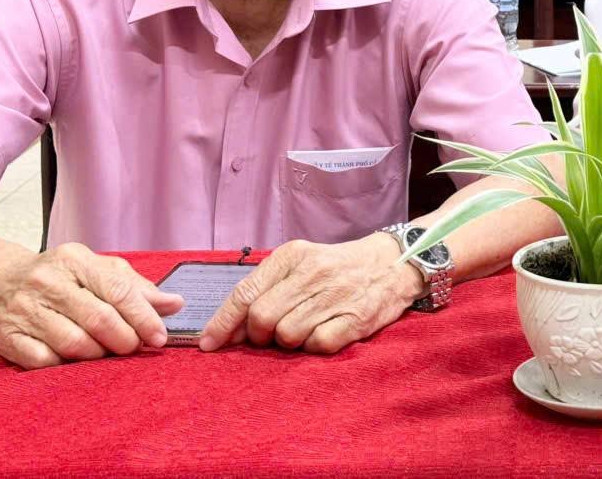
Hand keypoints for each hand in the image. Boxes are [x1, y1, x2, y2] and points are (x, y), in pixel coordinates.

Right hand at [0, 242, 184, 369]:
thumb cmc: (58, 276)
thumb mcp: (96, 270)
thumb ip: (135, 287)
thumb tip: (175, 304)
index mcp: (74, 260)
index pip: (117, 290)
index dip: (143, 317)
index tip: (160, 337)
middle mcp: (47, 282)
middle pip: (98, 319)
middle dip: (125, 339)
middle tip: (135, 347)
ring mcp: (24, 310)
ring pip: (73, 343)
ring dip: (98, 354)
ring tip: (106, 352)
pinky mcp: (6, 337)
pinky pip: (45, 361)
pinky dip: (66, 365)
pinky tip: (75, 360)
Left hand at [199, 234, 424, 353]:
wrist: (392, 263)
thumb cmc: (336, 267)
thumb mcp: (300, 264)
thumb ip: (265, 290)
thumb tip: (228, 330)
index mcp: (293, 255)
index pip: (246, 292)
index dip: (222, 323)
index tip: (209, 344)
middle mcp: (313, 272)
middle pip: (262, 318)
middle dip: (258, 336)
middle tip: (269, 336)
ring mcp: (336, 295)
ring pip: (287, 335)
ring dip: (288, 342)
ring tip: (302, 329)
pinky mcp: (356, 318)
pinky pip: (318, 345)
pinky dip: (314, 346)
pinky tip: (322, 332)